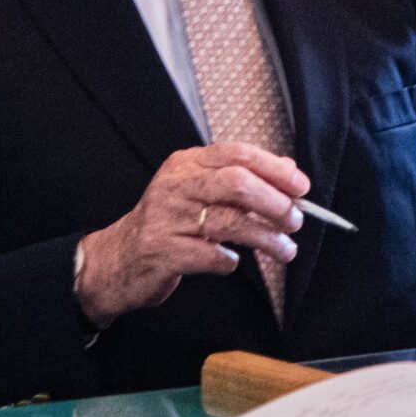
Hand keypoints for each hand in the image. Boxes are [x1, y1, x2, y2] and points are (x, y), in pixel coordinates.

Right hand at [75, 143, 310, 327]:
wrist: (115, 260)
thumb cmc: (166, 223)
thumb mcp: (198, 191)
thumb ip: (239, 178)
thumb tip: (288, 170)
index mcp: (187, 164)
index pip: (238, 154)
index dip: (274, 170)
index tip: (301, 187)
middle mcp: (176, 186)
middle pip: (236, 184)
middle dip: (274, 203)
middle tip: (295, 220)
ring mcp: (166, 219)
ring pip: (229, 222)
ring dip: (265, 238)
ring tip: (285, 249)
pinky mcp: (162, 252)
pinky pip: (210, 255)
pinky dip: (229, 260)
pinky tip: (235, 262)